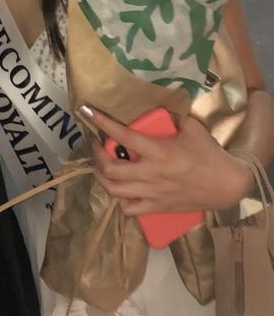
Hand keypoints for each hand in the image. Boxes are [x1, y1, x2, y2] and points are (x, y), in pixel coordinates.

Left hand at [82, 105, 253, 213]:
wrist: (227, 185)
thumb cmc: (209, 154)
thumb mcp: (192, 128)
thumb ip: (173, 117)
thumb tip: (158, 106)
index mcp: (159, 152)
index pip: (124, 136)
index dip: (103, 123)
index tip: (88, 112)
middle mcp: (151, 173)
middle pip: (110, 168)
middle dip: (96, 155)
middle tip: (96, 145)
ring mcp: (152, 193)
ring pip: (114, 190)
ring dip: (101, 177)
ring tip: (100, 167)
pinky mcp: (157, 207)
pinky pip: (129, 209)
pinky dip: (120, 200)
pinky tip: (120, 190)